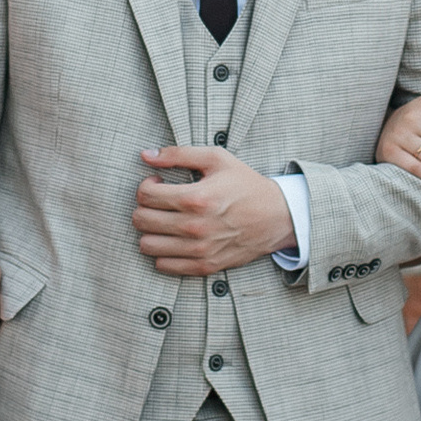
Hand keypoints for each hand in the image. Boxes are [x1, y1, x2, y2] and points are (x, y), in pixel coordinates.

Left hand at [133, 144, 298, 277]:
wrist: (278, 216)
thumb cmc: (246, 185)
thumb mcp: (217, 159)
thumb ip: (178, 154)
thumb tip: (146, 155)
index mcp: (196, 198)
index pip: (145, 195)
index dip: (146, 185)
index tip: (157, 184)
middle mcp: (194, 226)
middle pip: (141, 220)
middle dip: (144, 207)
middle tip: (159, 202)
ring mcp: (199, 250)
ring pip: (147, 245)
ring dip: (150, 231)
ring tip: (164, 221)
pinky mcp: (204, 266)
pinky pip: (163, 265)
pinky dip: (162, 252)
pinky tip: (174, 239)